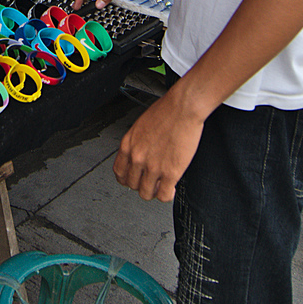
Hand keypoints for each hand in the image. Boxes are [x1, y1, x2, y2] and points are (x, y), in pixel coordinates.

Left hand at [114, 84, 205, 201]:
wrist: (183, 108)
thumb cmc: (166, 112)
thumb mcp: (141, 126)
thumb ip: (137, 143)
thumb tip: (139, 154)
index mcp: (128, 145)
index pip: (119, 172)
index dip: (126, 179)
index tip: (133, 179)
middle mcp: (137, 157)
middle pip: (131, 184)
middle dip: (141, 185)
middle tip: (149, 182)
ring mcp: (153, 167)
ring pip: (146, 193)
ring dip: (153, 192)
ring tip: (161, 187)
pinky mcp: (170, 172)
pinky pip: (164, 195)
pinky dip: (166, 195)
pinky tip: (171, 189)